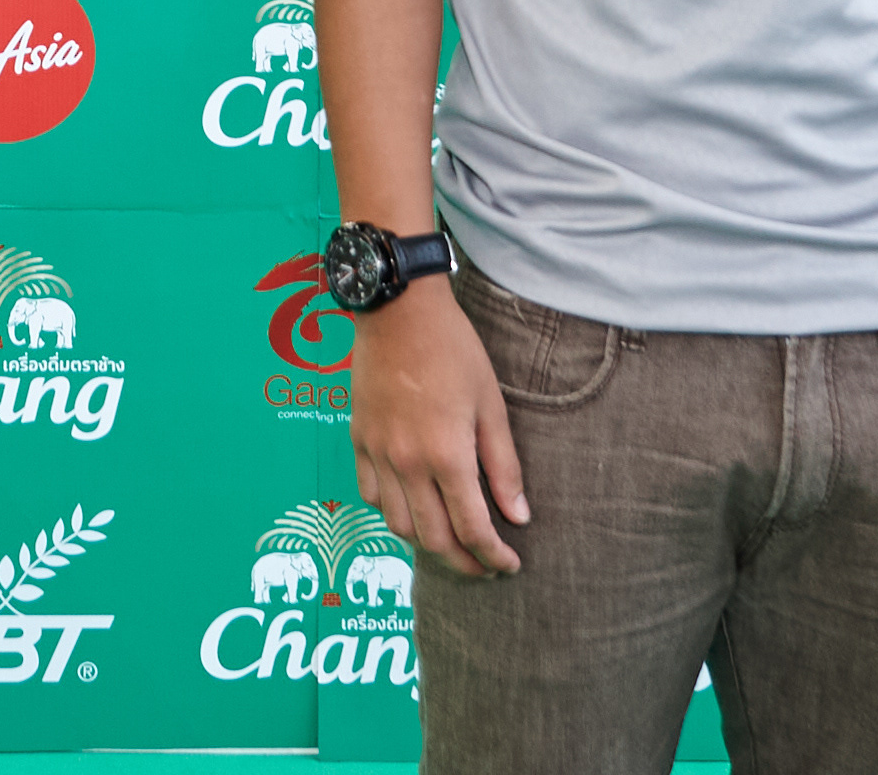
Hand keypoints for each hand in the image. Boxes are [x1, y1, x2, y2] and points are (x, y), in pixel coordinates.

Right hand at [350, 280, 528, 576]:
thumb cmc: (452, 349)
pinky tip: (411, 508)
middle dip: (463, 562)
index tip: (509, 566)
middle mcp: (407, 464)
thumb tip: (518, 516)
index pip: (472, 528)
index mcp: (446, 455)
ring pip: (398, 525)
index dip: (494, 557)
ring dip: (427, 544)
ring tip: (450, 543)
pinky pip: (371, 494)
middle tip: (485, 568)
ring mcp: (378, 453)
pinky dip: (392, 513)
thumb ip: (503, 465)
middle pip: (433, 538)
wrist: (398, 310)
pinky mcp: (359, 439)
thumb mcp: (491, 404)